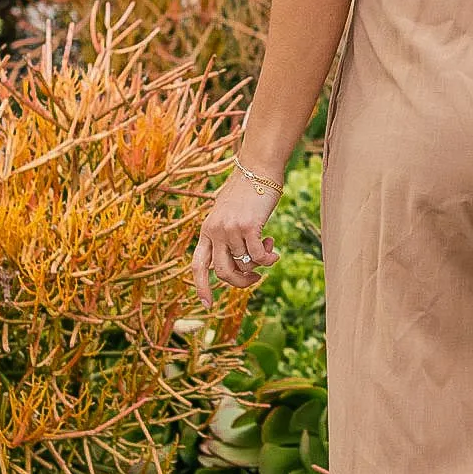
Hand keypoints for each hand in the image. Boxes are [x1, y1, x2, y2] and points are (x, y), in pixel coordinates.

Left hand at [191, 169, 281, 302]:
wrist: (257, 168)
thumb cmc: (246, 192)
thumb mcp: (228, 215)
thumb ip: (227, 237)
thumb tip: (241, 264)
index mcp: (207, 231)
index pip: (198, 265)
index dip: (201, 287)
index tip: (207, 304)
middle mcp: (215, 231)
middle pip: (223, 272)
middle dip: (240, 282)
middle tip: (255, 279)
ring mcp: (230, 229)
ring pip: (245, 264)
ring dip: (259, 263)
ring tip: (267, 246)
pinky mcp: (248, 226)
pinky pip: (258, 256)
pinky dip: (268, 259)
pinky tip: (274, 252)